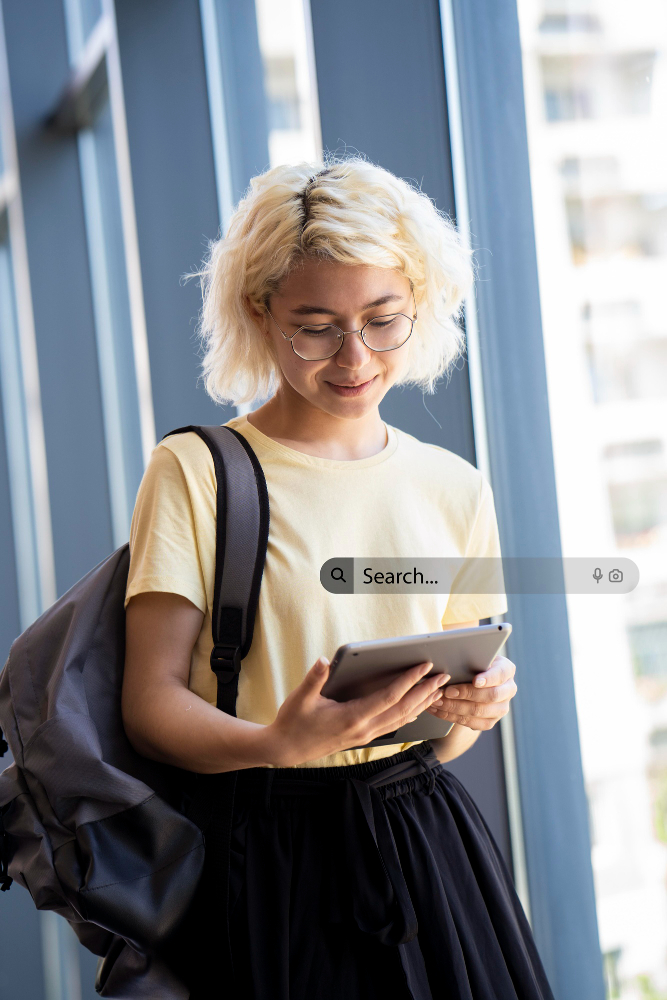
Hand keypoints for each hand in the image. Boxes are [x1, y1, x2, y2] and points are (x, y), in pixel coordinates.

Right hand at [264, 658, 451, 766]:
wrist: (286, 749)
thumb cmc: (293, 722)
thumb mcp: (300, 698)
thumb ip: (314, 679)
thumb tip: (325, 660)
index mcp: (352, 717)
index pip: (389, 697)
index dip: (408, 680)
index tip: (424, 666)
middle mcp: (363, 729)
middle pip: (403, 709)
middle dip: (424, 692)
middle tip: (442, 676)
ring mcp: (364, 735)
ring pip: (401, 719)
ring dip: (421, 703)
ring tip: (437, 689)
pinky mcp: (362, 737)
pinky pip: (393, 725)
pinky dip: (408, 714)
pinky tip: (417, 707)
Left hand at [426, 655, 516, 730]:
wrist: (472, 677)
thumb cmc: (471, 661)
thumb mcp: (474, 653)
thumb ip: (469, 653)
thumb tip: (453, 651)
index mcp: (507, 670)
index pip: (500, 674)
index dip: (488, 679)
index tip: (475, 680)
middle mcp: (508, 690)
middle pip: (491, 696)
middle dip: (467, 694)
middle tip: (447, 691)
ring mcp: (501, 708)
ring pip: (480, 712)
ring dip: (455, 707)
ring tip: (437, 700)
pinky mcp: (489, 721)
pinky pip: (472, 723)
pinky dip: (452, 716)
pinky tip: (438, 709)